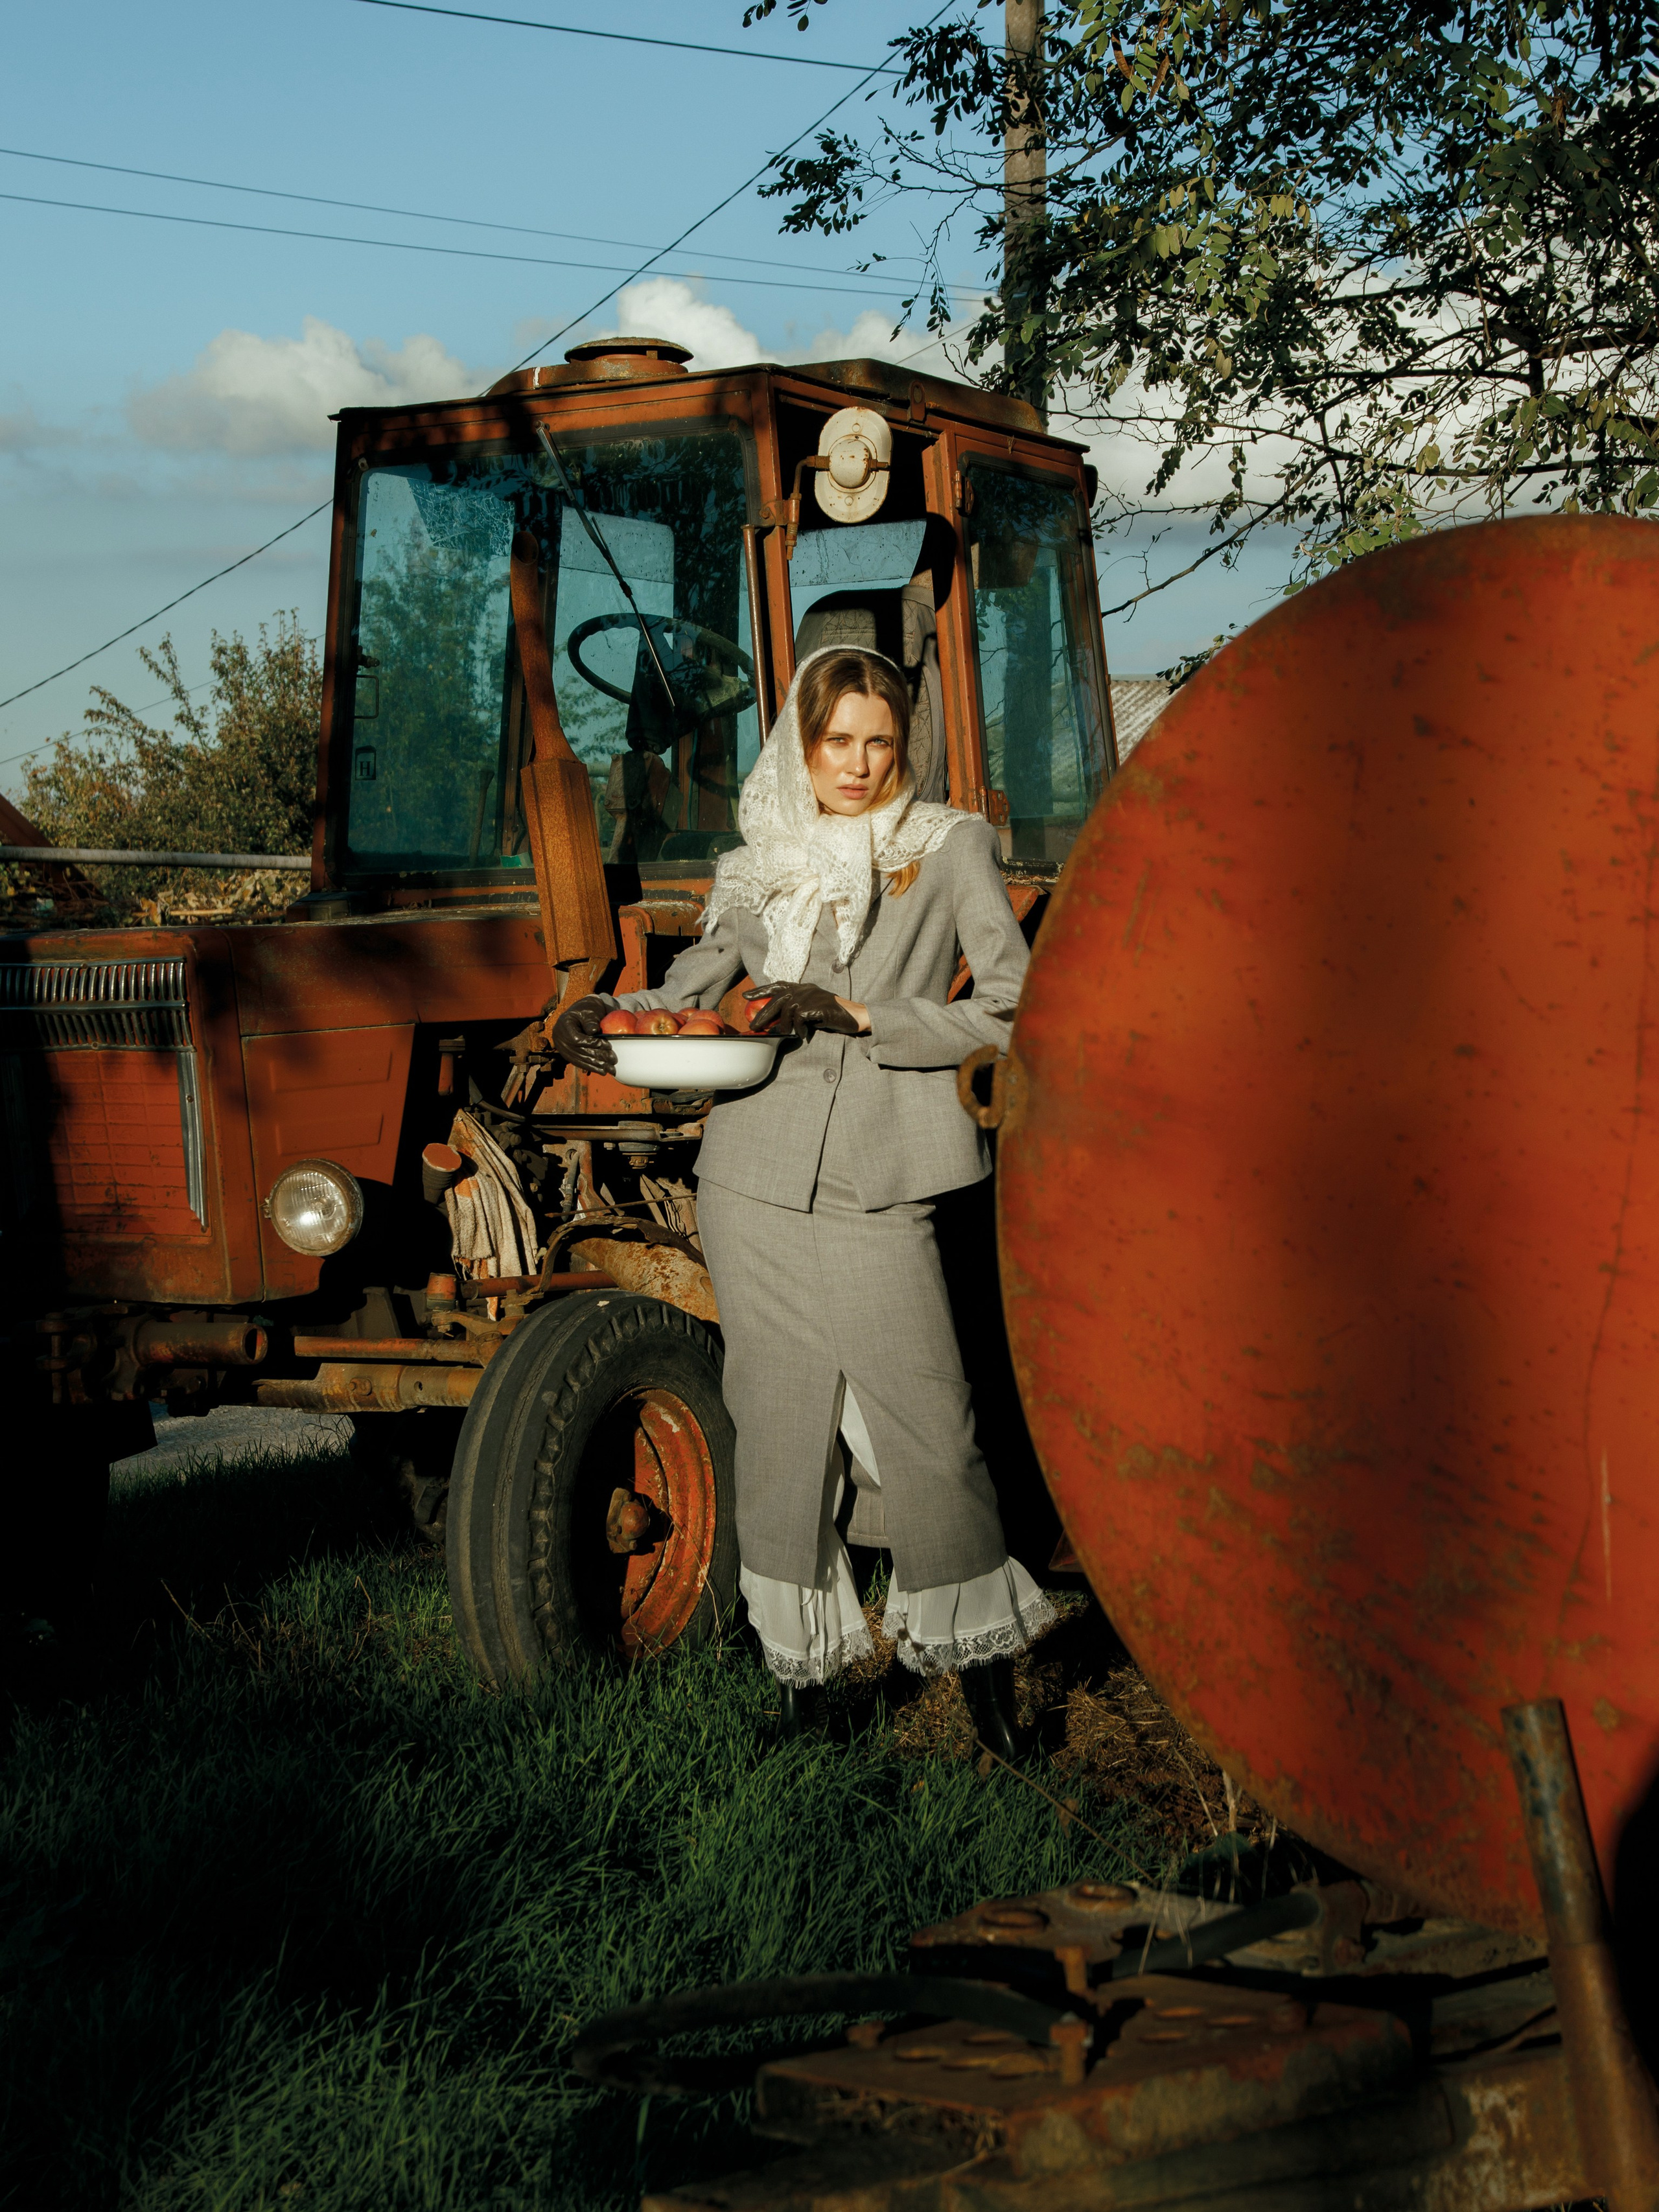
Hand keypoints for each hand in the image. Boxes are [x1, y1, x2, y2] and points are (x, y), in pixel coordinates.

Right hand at [550, 994, 615, 1072]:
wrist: (581, 1013)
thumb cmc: (587, 1010)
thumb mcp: (590, 1011)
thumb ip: (591, 1020)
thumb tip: (594, 1030)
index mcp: (563, 1024)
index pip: (576, 1038)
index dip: (591, 1043)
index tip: (607, 1045)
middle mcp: (560, 1038)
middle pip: (579, 1051)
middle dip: (597, 1056)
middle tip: (613, 1060)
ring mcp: (562, 1047)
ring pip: (579, 1059)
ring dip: (596, 1065)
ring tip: (610, 1069)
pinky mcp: (567, 1054)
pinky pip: (578, 1062)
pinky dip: (590, 1067)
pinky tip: (602, 1071)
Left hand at [744, 980, 863, 1037]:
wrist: (853, 1016)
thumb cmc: (831, 1015)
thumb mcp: (810, 1009)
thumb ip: (795, 1011)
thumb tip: (777, 1023)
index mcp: (802, 987)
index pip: (777, 985)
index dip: (761, 990)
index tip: (746, 996)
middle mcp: (805, 989)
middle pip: (777, 999)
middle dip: (763, 1014)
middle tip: (753, 1026)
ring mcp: (811, 996)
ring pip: (787, 1010)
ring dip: (783, 1025)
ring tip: (783, 1034)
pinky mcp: (816, 1006)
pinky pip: (799, 1018)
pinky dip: (799, 1028)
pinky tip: (803, 1034)